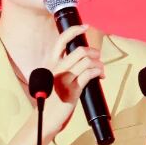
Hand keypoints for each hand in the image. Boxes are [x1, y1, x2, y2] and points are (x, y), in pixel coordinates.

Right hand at [40, 24, 105, 144]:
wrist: (44, 118)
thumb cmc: (51, 100)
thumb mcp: (53, 80)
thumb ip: (64, 69)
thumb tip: (82, 60)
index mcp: (51, 64)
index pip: (61, 40)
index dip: (74, 30)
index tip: (84, 26)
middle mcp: (56, 68)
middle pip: (80, 50)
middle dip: (94, 51)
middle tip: (98, 57)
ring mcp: (64, 78)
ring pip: (86, 60)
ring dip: (98, 63)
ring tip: (101, 70)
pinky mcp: (72, 90)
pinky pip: (89, 74)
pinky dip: (98, 72)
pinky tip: (100, 76)